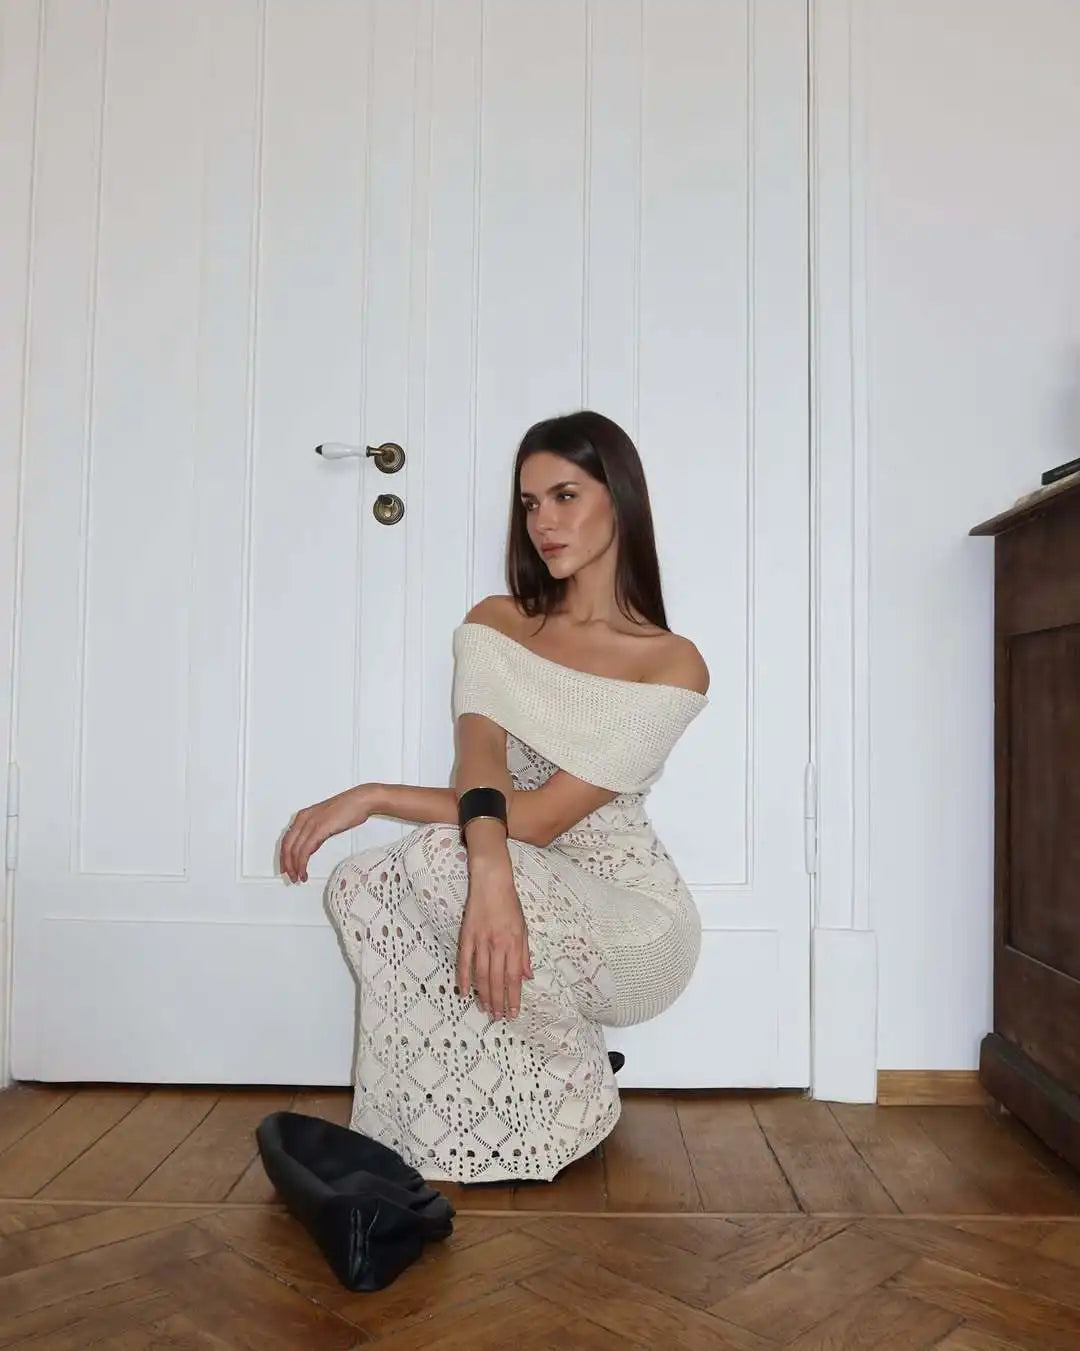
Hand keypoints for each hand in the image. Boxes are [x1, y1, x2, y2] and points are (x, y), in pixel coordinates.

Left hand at [280, 785, 374, 881]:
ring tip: (298, 877)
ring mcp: (310, 824)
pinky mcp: (319, 830)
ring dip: (294, 867)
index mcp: (303, 816)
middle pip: (286, 846)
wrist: (360, 801)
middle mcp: (303, 819)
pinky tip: (304, 871)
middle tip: (290, 876)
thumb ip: (315, 832)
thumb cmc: (348, 809)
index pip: (286, 839)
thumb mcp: (325, 821)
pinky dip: (302, 864)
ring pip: (294, 851)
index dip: (284, 856)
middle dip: (287, 864)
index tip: (286, 867)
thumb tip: (310, 846)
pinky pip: (304, 851)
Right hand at [456, 858, 533, 1019]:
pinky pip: (464, 961)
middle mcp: (498, 944)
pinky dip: (464, 978)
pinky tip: (464, 992)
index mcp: (514, 943)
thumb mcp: (524, 927)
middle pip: (497, 980)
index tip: (513, 1012)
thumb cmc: (510, 904)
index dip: (513, 997)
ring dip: (483, 994)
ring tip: (485, 1010)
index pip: (514, 977)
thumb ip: (525, 954)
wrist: (491, 882)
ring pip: (481, 975)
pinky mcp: (466, 936)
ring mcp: (481, 941)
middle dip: (498, 1001)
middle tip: (498, 1017)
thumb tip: (528, 976)